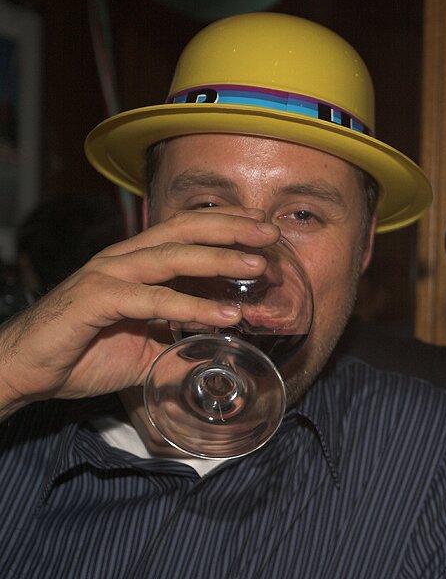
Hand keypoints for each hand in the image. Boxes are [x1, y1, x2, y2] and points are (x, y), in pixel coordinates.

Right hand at [0, 207, 279, 419]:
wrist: (26, 370)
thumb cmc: (85, 352)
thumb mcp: (149, 344)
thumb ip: (183, 335)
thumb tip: (225, 343)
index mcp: (137, 261)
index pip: (187, 230)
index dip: (225, 223)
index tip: (263, 225)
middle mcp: (124, 258)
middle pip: (185, 231)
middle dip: (232, 228)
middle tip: (271, 233)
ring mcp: (109, 275)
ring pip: (173, 257)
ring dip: (219, 259)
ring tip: (258, 265)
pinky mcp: (96, 299)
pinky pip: (153, 299)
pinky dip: (192, 305)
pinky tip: (224, 315)